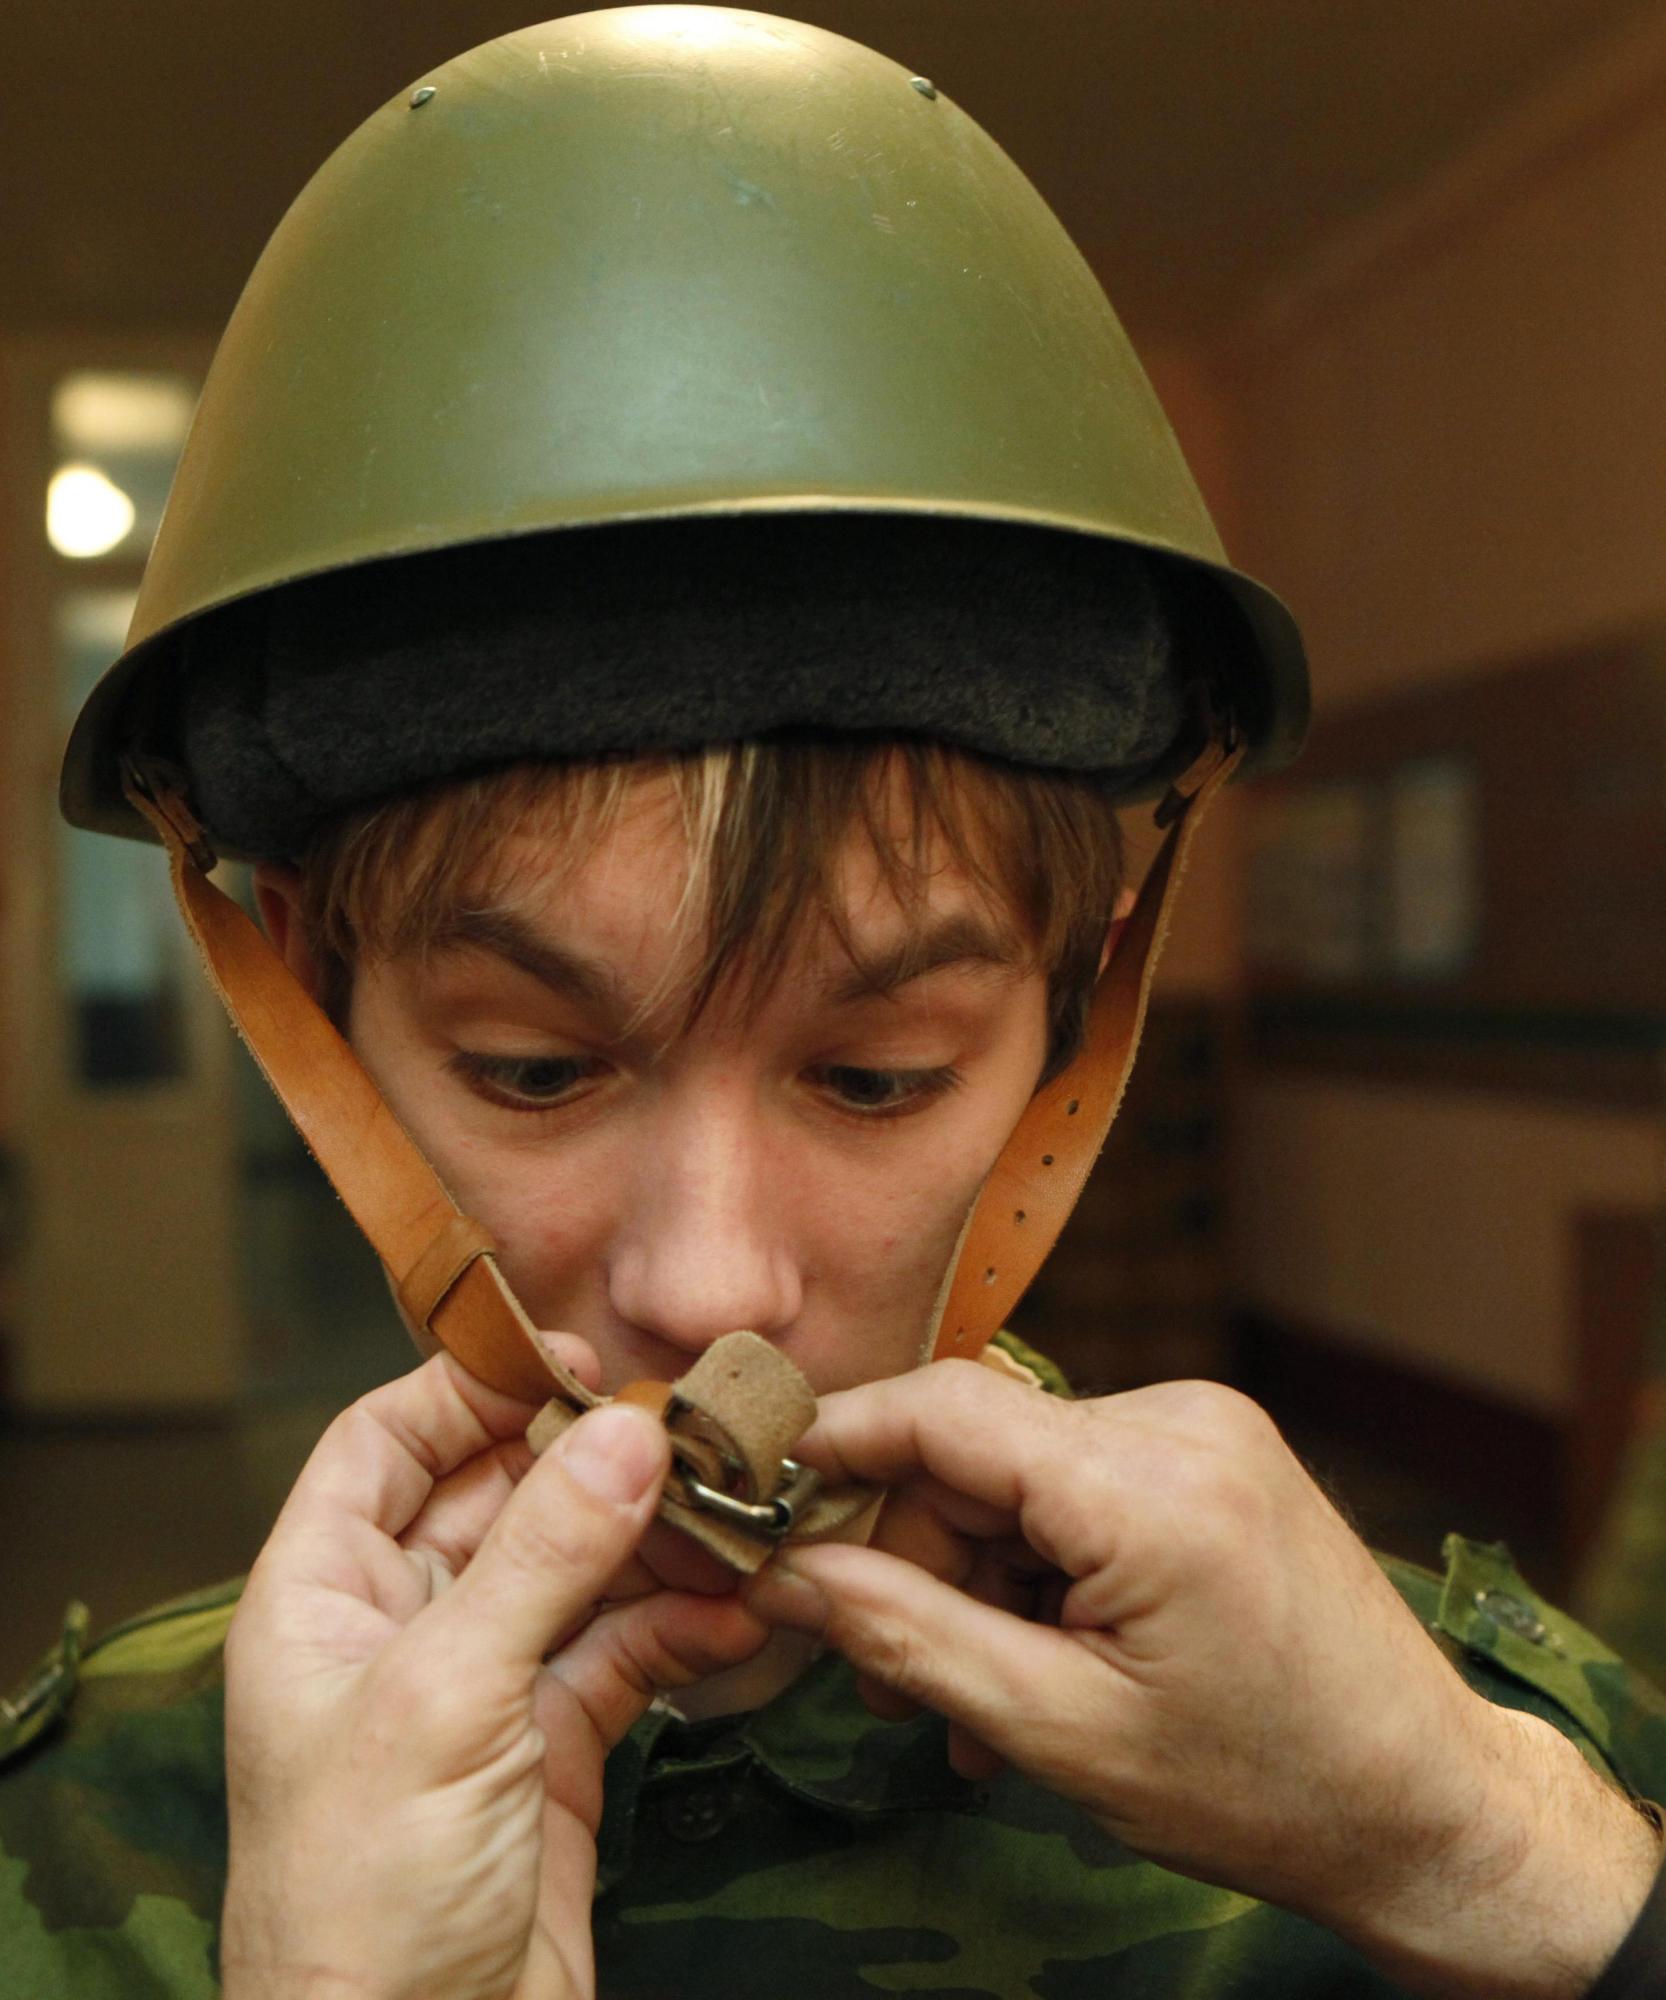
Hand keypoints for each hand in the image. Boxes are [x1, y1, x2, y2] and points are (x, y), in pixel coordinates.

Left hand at [220, 1352, 767, 1999]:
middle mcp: (397, 1632)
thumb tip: (629, 1431)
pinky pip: (622, 1659)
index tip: (574, 1360)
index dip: (470, 1389)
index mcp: (321, 1600)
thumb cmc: (363, 1898)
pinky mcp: (553, 1754)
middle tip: (688, 1430)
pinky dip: (681, 1633)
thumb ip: (542, 1557)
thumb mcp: (445, 1698)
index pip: (385, 1444)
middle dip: (590, 1461)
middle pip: (497, 1498)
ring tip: (733, 1518)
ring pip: (574, 1575)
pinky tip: (737, 1618)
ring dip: (652, 1544)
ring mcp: (481, 1692)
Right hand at [744, 1364, 1660, 1999]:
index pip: (946, 1409)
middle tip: (874, 1673)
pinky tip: (1026, 1662)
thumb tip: (789, 1571)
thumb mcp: (1063, 1733)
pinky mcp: (1213, 1453)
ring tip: (963, 1705)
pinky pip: (1077, 1486)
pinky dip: (1034, 1566)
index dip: (836, 1440)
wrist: (1426, 1806)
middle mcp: (1180, 1420)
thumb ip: (912, 1636)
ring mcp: (1204, 1429)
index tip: (757, 1490)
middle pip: (976, 1450)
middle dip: (909, 1555)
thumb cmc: (1262, 1789)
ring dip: (970, 1577)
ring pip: (1018, 1473)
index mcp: (1151, 1485)